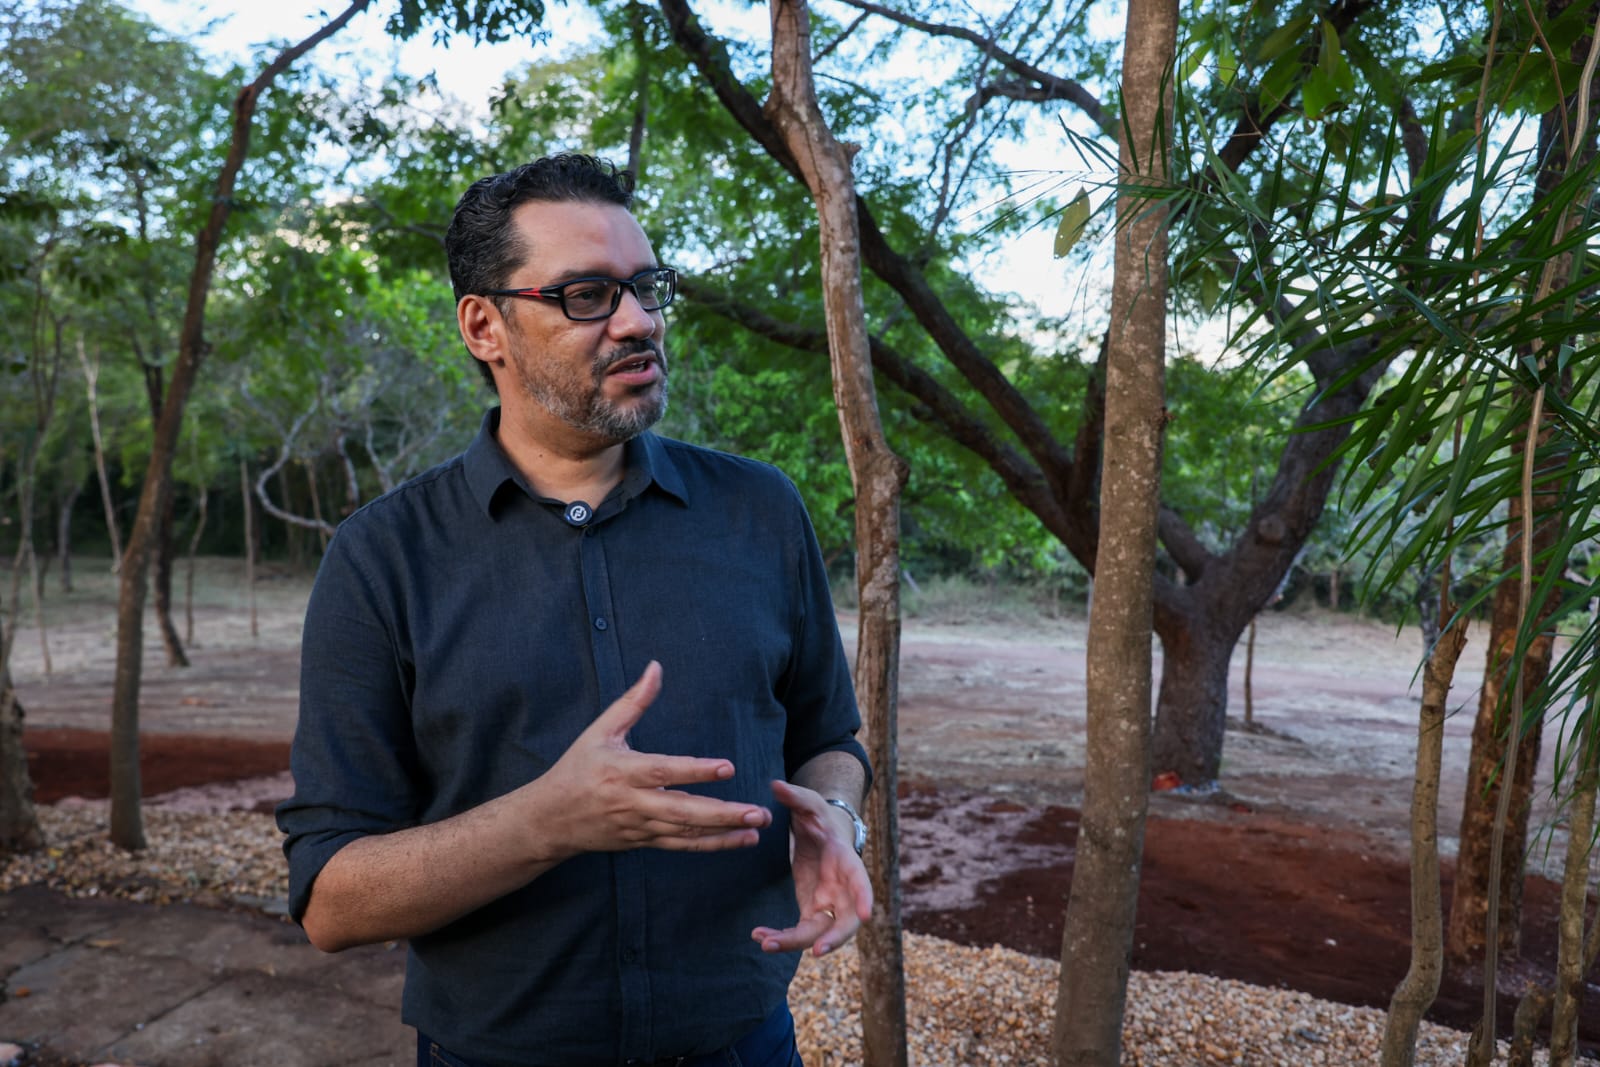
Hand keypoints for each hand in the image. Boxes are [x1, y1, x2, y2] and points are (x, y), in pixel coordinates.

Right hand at [532, 661, 771, 859]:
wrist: (550, 819)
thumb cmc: (577, 768)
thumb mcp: (600, 731)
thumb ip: (633, 702)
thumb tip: (656, 667)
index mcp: (623, 771)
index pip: (664, 771)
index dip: (696, 771)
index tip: (728, 767)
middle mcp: (633, 802)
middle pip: (682, 811)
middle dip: (722, 813)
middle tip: (757, 812)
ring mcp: (639, 826)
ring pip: (686, 832)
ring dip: (724, 831)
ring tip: (758, 828)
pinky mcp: (643, 842)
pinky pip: (682, 845)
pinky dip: (711, 845)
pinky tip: (740, 841)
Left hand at [751, 780, 872, 957]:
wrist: (819, 832)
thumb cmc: (818, 816)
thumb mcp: (807, 803)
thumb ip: (793, 796)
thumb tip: (775, 785)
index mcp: (846, 861)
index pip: (860, 881)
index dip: (864, 897)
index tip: (866, 916)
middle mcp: (842, 888)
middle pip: (846, 920)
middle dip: (835, 938)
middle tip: (816, 951)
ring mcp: (828, 903)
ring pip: (819, 933)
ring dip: (795, 942)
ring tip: (765, 942)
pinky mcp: (811, 910)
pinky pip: (800, 933)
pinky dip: (783, 938)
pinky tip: (759, 937)